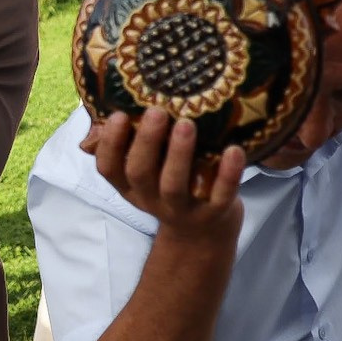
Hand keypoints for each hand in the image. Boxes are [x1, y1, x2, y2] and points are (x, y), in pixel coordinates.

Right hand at [82, 109, 245, 234]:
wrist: (201, 233)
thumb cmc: (169, 184)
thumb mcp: (146, 170)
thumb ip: (132, 144)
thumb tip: (113, 107)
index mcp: (129, 186)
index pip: (108, 168)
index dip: (110, 144)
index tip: (119, 115)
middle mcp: (150, 199)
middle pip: (140, 173)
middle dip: (146, 141)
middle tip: (156, 112)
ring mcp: (182, 209)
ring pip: (174, 185)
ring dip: (179, 154)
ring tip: (186, 124)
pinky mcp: (214, 214)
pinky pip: (220, 196)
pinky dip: (227, 174)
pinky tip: (233, 150)